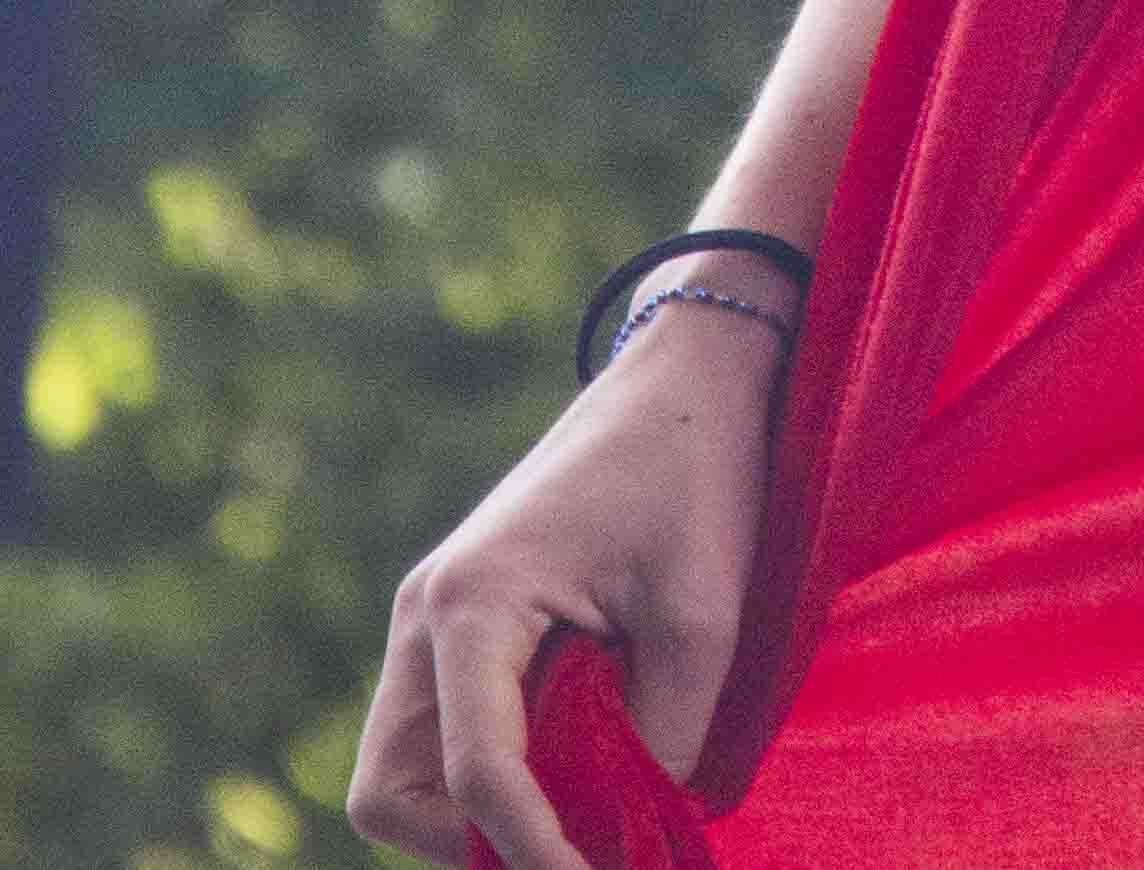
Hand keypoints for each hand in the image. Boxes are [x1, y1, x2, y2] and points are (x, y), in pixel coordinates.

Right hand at [346, 300, 784, 869]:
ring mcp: (435, 615)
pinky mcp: (464, 621)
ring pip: (404, 772)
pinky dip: (490, 774)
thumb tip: (628, 834)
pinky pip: (441, 733)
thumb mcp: (701, 617)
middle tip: (570, 850)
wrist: (692, 374)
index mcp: (474, 597)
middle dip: (467, 845)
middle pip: (389, 792)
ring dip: (472, 816)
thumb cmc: (698, 475)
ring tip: (576, 811)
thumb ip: (660, 740)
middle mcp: (429, 611)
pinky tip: (572, 763)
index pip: (475, 773)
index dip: (531, 851)